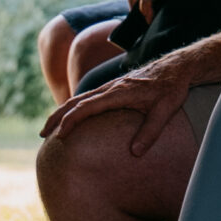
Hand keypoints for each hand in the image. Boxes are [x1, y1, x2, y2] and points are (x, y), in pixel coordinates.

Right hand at [40, 52, 203, 157]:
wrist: (178, 67)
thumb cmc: (172, 88)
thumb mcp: (165, 111)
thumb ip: (150, 132)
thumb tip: (134, 153)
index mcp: (119, 92)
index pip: (88, 106)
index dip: (71, 120)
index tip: (59, 135)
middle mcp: (112, 87)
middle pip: (77, 100)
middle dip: (58, 115)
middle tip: (42, 133)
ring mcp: (113, 86)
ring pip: (82, 98)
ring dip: (64, 111)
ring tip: (50, 127)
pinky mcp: (117, 88)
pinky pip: (90, 97)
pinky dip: (76, 106)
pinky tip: (74, 117)